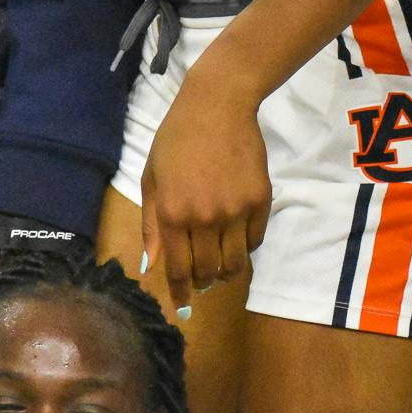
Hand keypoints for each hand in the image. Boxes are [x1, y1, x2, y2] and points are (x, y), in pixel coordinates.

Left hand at [139, 62, 268, 315]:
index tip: (183, 304)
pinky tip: (236, 237)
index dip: (180, 291)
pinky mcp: (260, 201)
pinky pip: (255, 240)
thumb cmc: (175, 142)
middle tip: (202, 277)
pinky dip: (245, 246)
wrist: (217, 107)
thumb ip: (152, 225)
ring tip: (220, 264)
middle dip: (203, 281)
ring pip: (235, 263)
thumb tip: (151, 265)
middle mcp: (204, 218)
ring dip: (227, 271)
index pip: (177, 267)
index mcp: (172, 214)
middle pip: (208, 271)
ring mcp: (235, 211)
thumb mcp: (152, 181)